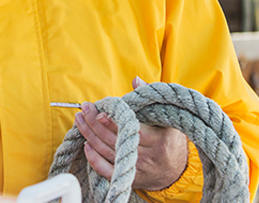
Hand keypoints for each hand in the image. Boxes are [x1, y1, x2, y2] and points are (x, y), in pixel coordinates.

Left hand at [74, 77, 189, 191]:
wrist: (179, 169)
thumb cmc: (170, 137)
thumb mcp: (167, 117)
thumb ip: (150, 98)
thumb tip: (135, 80)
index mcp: (157, 140)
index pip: (131, 131)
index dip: (113, 123)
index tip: (99, 112)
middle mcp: (146, 156)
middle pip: (114, 140)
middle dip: (95, 124)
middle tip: (84, 109)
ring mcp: (136, 168)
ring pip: (107, 152)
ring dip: (90, 136)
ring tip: (80, 119)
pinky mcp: (129, 178)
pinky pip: (107, 171)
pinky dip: (94, 159)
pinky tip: (86, 145)